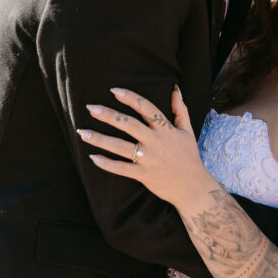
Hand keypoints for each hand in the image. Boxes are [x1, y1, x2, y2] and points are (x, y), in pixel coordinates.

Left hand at [80, 87, 215, 207]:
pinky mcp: (144, 175)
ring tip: (82, 132)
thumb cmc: (189, 157)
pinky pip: (121, 168)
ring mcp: (149, 159)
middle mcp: (156, 142)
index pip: (146, 108)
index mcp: (166, 129)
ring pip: (120, 147)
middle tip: (90, 107)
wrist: (194, 188)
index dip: (130, 98)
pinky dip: (106, 163)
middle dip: (108, 115)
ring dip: (100, 139)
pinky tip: (93, 157)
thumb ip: (180, 109)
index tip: (114, 90)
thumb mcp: (187, 131)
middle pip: (129, 125)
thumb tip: (175, 89)